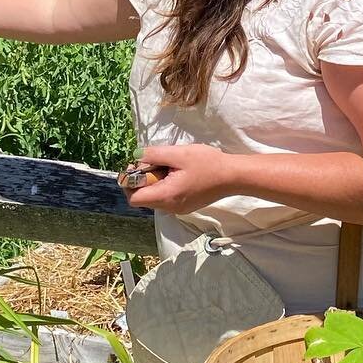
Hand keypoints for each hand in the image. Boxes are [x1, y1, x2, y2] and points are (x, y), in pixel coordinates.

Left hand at [119, 142, 237, 214]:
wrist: (233, 176)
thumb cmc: (207, 163)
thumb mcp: (178, 153)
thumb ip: (153, 155)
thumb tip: (136, 157)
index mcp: (166, 196)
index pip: (133, 198)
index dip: (130, 182)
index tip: (138, 166)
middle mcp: (170, 208)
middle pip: (143, 198)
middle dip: (143, 180)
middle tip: (154, 161)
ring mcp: (178, 209)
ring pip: (154, 198)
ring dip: (154, 182)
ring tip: (169, 166)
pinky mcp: (185, 206)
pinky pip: (166, 198)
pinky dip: (165, 186)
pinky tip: (178, 173)